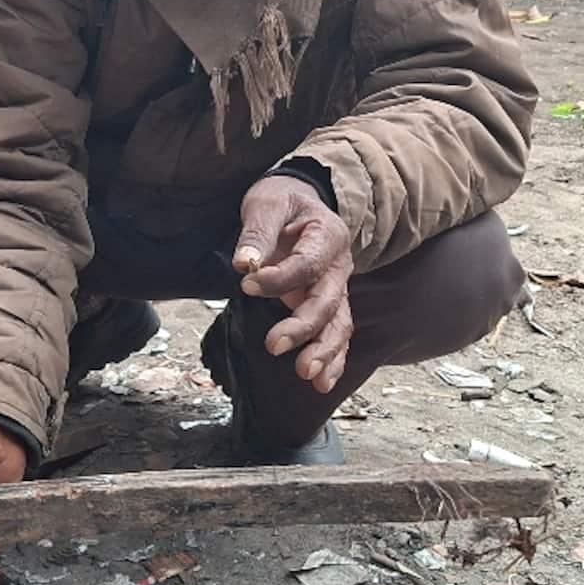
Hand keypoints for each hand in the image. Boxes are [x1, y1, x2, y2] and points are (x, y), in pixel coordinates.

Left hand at [232, 174, 353, 393]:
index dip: (279, 278)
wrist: (300, 202)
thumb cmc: (282, 201)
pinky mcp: (328, 306)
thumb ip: (257, 231)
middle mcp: (338, 266)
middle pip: (328, 301)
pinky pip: (337, 335)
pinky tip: (321, 383)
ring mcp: (336, 289)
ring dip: (324, 352)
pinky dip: (333, 360)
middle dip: (303, 327)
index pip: (308, 264)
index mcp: (327, 235)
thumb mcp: (267, 202)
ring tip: (305, 373)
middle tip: (273, 345)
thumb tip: (245, 263)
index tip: (247, 284)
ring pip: (339, 325)